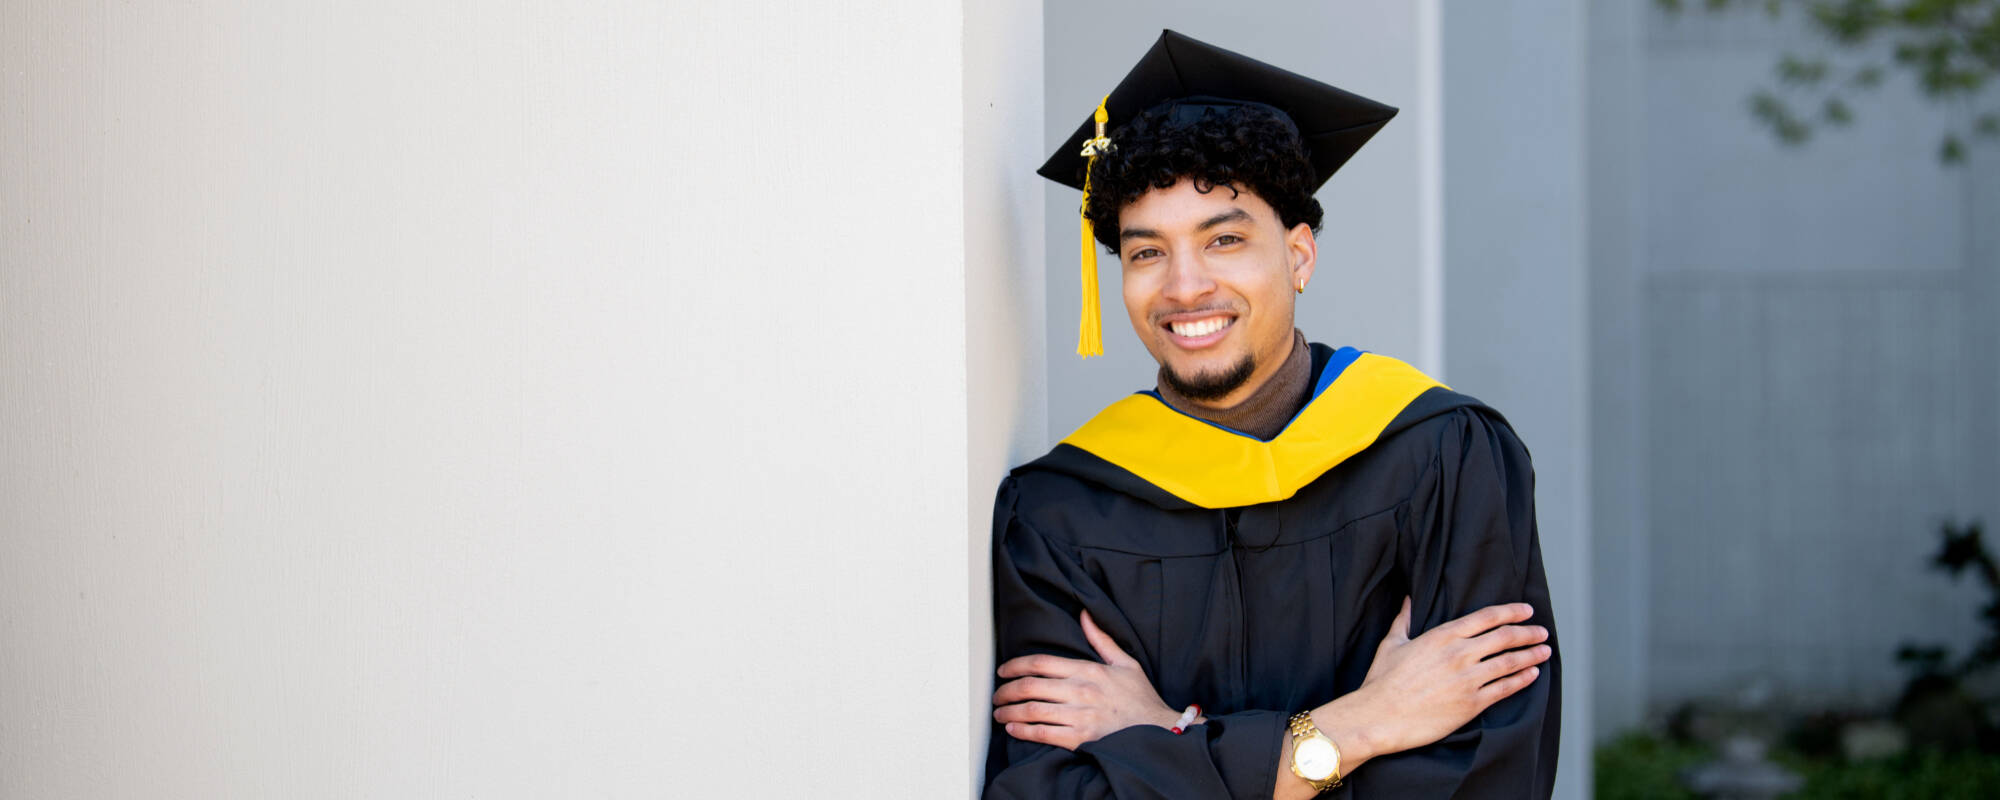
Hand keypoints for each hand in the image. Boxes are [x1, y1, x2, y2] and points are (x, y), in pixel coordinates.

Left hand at [992, 610, 1184, 750]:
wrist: (1159, 731)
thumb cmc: (1140, 699)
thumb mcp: (1125, 663)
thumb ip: (1101, 639)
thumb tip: (1085, 614)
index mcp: (1088, 670)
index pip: (1041, 662)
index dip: (1016, 666)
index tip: (1003, 671)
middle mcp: (1081, 691)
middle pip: (1030, 686)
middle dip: (1006, 690)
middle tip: (996, 695)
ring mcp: (1080, 716)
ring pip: (1032, 710)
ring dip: (1009, 712)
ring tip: (1000, 714)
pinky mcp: (1081, 739)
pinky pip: (1044, 734)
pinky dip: (1023, 732)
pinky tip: (1014, 730)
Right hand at [1325, 598, 1549, 760]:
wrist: (1379, 716)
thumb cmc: (1382, 681)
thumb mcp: (1392, 643)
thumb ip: (1404, 619)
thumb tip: (1408, 599)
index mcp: (1442, 635)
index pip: (1487, 617)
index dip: (1511, 612)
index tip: (1526, 610)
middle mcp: (1459, 654)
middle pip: (1505, 637)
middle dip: (1528, 632)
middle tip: (1542, 631)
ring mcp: (1467, 679)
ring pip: (1510, 662)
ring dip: (1531, 655)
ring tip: (1544, 651)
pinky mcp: (1471, 703)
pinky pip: (1505, 688)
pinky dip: (1522, 680)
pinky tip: (1532, 675)